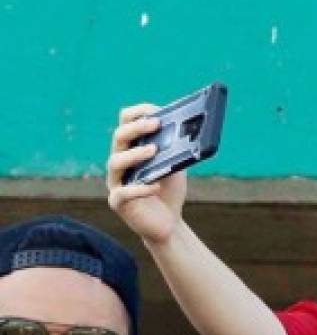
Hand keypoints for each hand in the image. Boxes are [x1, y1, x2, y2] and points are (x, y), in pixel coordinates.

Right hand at [106, 104, 186, 244]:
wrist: (169, 223)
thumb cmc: (169, 191)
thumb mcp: (176, 168)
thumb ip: (175, 151)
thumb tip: (184, 132)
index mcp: (130, 149)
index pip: (125, 123)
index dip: (138, 114)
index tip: (156, 111)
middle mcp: (119, 162)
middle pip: (119, 137)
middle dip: (137, 128)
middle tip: (156, 124)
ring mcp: (116, 182)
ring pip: (115, 162)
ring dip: (135, 154)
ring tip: (154, 151)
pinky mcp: (118, 203)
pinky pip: (123, 193)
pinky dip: (139, 188)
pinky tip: (155, 186)